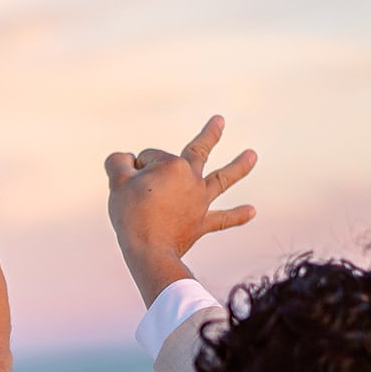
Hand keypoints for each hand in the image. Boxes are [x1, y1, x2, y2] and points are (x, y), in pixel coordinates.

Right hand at [105, 115, 256, 305]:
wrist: (149, 250)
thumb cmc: (132, 215)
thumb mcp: (117, 182)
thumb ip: (118, 162)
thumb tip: (124, 158)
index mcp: (171, 165)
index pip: (149, 157)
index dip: (134, 170)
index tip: (128, 187)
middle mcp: (191, 178)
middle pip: (199, 150)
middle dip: (210, 135)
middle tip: (220, 121)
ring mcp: (199, 200)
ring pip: (222, 179)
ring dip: (239, 167)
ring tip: (253, 155)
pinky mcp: (201, 222)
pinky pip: (222, 218)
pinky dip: (237, 215)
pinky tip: (252, 211)